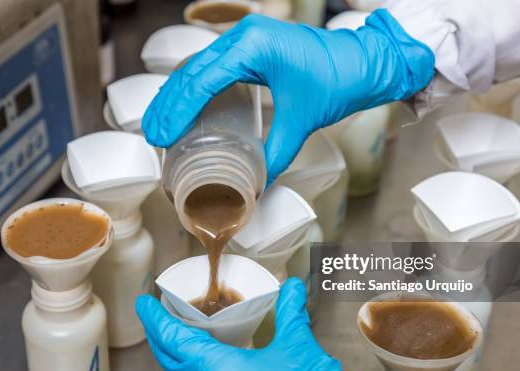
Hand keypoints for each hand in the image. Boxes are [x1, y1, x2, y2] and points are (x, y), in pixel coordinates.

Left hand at [136, 278, 371, 370]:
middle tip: (158, 316)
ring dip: (173, 360)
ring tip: (176, 339)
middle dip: (161, 337)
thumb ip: (291, 313)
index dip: (155, 320)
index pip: (173, 340)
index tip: (144, 303)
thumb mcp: (298, 347)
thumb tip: (292, 288)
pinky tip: (201, 370)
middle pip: (170, 362)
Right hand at [142, 9, 433, 184]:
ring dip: (178, 95)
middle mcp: (244, 35)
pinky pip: (214, 67)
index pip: (202, 79)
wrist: (366, 61)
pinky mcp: (252, 47)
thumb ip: (275, 153)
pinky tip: (186, 108)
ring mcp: (247, 38)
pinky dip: (197, 89)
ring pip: (199, 67)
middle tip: (152, 134)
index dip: (178, 109)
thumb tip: (255, 186)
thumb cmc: (340, 80)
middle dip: (169, 103)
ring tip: (158, 124)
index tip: (162, 135)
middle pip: (192, 70)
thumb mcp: (302, 120)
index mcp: (253, 45)